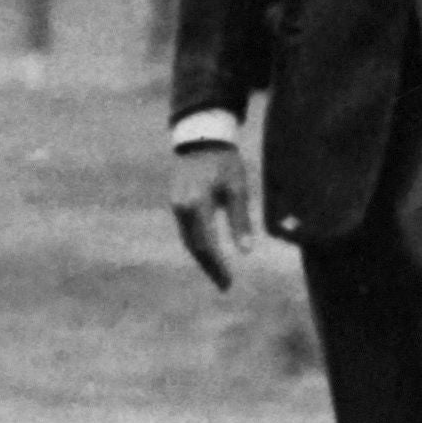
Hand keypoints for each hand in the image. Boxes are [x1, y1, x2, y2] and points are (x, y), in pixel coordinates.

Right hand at [171, 137, 251, 292]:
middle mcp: (181, 208)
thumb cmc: (224, 161)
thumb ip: (240, 219)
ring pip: (188, 240)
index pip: (207, 244)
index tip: (228, 283)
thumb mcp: (237, 188)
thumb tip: (245, 251)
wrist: (201, 137)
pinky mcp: (175, 203)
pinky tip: (209, 252)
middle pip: (194, 247)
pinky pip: (185, 230)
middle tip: (224, 285)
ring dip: (203, 258)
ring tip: (218, 273)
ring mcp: (175, 205)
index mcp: (197, 204)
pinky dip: (197, 244)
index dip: (218, 266)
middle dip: (210, 267)